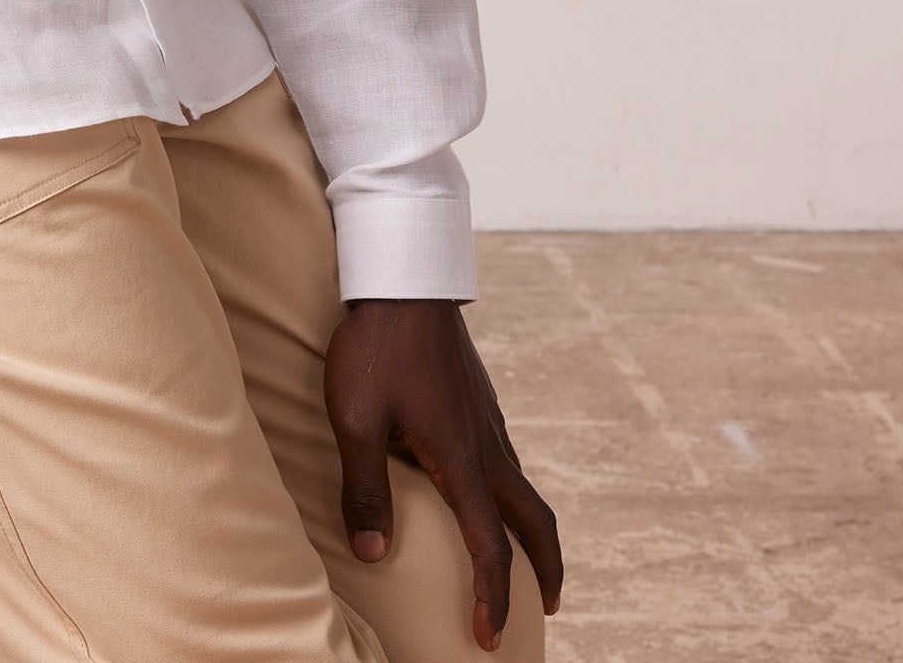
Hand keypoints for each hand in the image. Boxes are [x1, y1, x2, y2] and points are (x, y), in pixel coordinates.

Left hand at [325, 297, 561, 652]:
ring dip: (528, 529)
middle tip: (545, 605)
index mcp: (462, 458)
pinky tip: (483, 489)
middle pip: (535, 519)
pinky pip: (506, 458)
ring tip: (514, 556)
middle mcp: (487, 443)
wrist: (403, 276)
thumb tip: (373, 553)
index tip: (490, 636)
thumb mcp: (356, 419)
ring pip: (523, 486)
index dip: (493, 596)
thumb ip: (365, 488)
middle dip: (546, 568)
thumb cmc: (375, 347)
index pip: (489, 544)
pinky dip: (510, 492)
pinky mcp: (477, 398)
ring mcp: (486, 417)